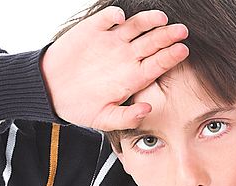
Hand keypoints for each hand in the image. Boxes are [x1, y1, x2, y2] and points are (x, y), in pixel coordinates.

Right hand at [41, 7, 188, 130]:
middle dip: (168, 36)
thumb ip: (126, 117)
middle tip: (181, 31)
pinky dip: (114, 16)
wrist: (52, 91)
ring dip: (148, 21)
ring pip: (136, 26)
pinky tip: (120, 17)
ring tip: (160, 19)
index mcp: (133, 77)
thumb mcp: (103, 119)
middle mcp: (127, 56)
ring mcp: (112, 41)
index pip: (158, 64)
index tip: (183, 51)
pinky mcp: (94, 30)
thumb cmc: (81, 106)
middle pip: (153, 42)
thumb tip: (147, 110)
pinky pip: (108, 19)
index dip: (171, 57)